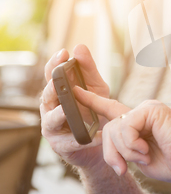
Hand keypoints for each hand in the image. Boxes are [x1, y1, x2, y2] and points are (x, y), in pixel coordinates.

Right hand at [40, 44, 128, 168]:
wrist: (100, 141)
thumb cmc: (93, 111)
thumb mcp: (96, 87)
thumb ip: (88, 69)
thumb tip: (79, 47)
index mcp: (57, 92)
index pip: (51, 75)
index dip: (55, 63)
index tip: (64, 53)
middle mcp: (50, 108)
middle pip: (47, 96)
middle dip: (53, 88)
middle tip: (58, 81)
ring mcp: (53, 127)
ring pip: (51, 120)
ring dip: (59, 114)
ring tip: (66, 110)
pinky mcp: (62, 145)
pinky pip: (71, 142)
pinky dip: (83, 138)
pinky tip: (97, 135)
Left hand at [100, 100, 170, 182]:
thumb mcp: (139, 157)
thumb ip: (123, 147)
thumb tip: (108, 146)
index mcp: (140, 122)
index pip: (111, 108)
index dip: (92, 101)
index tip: (74, 91)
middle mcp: (143, 111)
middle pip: (109, 128)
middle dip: (112, 153)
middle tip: (124, 168)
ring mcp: (147, 108)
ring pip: (115, 128)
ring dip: (125, 151)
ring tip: (144, 157)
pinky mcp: (151, 110)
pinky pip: (126, 126)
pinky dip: (132, 144)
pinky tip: (146, 150)